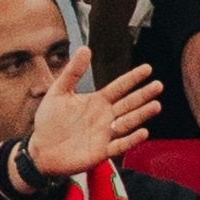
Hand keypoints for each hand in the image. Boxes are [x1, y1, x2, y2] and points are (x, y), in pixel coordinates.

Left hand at [23, 51, 166, 180]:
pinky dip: (131, 139)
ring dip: (141, 115)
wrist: (41, 148)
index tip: (148, 68)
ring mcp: (105, 134)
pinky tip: (143, 132)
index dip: (133, 78)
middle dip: (143, 95)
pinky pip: (120, 144)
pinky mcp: (102, 151)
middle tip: (158, 85)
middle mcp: (104, 116)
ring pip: (128, 122)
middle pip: (128, 104)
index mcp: (96, 101)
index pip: (119, 87)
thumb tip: (85, 48)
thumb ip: (72, 71)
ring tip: (156, 105)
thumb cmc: (49, 120)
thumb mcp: (59, 91)